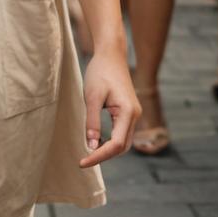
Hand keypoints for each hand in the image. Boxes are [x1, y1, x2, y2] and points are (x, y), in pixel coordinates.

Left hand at [79, 48, 140, 166]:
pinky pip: (121, 132)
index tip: (82, 162)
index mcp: (128, 112)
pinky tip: (97, 140)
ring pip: (123, 141)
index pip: (115, 145)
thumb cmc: (100, 72)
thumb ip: (92, 122)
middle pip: (122, 147)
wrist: (111, 54)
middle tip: (84, 160)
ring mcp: (133, 113)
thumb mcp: (92, 96)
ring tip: (89, 153)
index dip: (99, 156)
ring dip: (107, 150)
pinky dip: (110, 141)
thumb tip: (91, 146)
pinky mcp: (129, 111)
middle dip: (104, 156)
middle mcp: (134, 115)